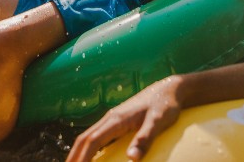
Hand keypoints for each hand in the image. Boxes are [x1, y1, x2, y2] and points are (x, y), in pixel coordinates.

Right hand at [67, 78, 181, 161]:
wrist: (170, 89)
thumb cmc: (166, 104)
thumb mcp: (159, 121)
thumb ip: (145, 138)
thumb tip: (132, 159)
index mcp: (116, 119)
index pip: (92, 141)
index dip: (82, 158)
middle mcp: (110, 118)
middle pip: (83, 139)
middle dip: (73, 157)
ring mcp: (112, 119)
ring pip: (88, 136)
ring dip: (78, 152)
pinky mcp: (118, 121)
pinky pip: (97, 136)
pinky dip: (88, 148)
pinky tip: (91, 157)